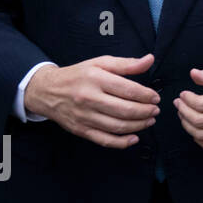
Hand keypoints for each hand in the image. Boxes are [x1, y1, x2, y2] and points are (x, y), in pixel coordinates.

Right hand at [24, 54, 158, 148]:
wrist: (46, 91)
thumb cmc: (78, 75)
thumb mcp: (100, 63)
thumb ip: (126, 64)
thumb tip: (150, 59)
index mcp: (96, 79)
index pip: (128, 90)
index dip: (146, 95)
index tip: (155, 97)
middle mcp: (89, 98)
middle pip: (125, 110)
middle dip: (146, 112)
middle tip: (156, 110)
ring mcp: (84, 117)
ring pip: (117, 126)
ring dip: (139, 126)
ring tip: (149, 120)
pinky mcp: (81, 130)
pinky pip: (104, 140)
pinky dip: (122, 142)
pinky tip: (134, 138)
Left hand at [175, 65, 202, 150]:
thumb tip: (193, 74)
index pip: (202, 105)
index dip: (188, 99)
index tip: (183, 94)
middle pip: (199, 121)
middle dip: (183, 111)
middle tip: (179, 103)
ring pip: (201, 135)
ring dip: (187, 124)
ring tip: (183, 113)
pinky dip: (197, 137)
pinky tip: (194, 126)